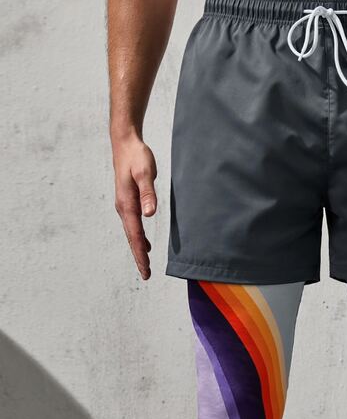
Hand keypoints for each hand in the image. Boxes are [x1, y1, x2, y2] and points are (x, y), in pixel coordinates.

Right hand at [112, 133, 157, 279]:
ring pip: (132, 233)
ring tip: (146, 265)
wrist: (125, 143)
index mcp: (127, 204)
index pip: (135, 235)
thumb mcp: (145, 172)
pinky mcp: (128, 201)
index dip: (141, 254)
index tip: (146, 269)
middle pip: (132, 238)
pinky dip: (138, 238)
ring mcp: (124, 205)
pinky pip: (133, 225)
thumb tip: (149, 214)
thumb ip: (148, 193)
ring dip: (138, 249)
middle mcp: (123, 208)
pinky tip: (145, 244)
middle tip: (146, 275)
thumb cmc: (137, 156)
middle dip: (139, 257)